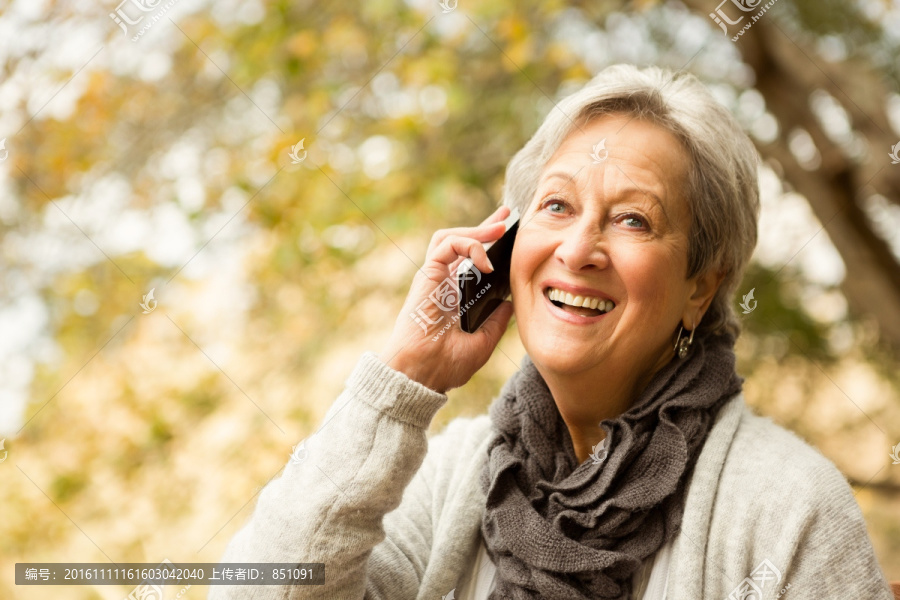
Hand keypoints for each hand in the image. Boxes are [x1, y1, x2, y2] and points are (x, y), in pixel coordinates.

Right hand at [377, 205, 514, 393]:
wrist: (422, 374)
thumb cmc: (445, 366)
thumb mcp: (482, 343)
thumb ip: (495, 321)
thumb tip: (510, 302)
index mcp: (453, 298)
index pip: (470, 263)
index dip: (488, 245)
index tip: (508, 234)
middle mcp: (442, 284)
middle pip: (461, 244)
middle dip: (485, 226)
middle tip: (506, 214)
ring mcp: (433, 278)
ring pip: (451, 238)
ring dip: (476, 230)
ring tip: (500, 228)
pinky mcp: (427, 274)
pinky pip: (446, 244)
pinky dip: (468, 244)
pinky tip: (486, 261)